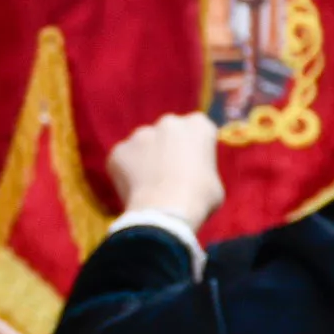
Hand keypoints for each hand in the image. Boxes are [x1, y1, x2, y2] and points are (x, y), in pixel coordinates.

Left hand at [104, 113, 223, 227]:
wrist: (166, 211)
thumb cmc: (198, 199)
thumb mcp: (214, 183)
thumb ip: (201, 170)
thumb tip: (192, 176)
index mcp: (198, 125)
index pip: (198, 130)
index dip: (195, 149)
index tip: (193, 166)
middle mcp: (168, 122)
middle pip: (168, 133)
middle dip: (168, 149)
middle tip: (170, 176)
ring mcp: (140, 134)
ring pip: (143, 145)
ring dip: (146, 159)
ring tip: (152, 187)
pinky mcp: (119, 150)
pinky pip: (124, 161)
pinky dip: (127, 173)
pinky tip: (135, 191)